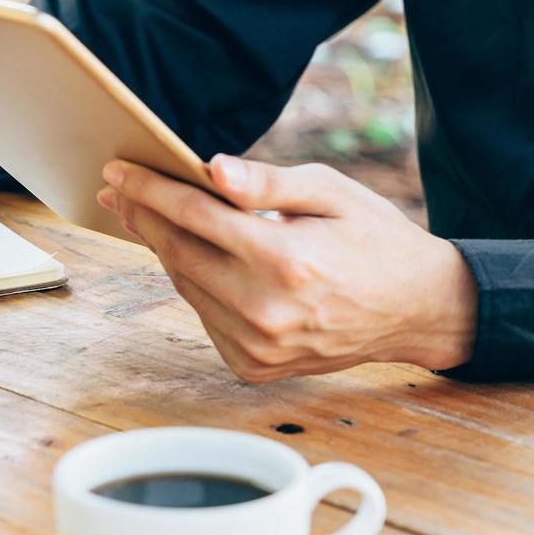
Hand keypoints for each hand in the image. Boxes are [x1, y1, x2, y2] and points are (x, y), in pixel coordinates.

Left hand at [97, 155, 476, 381]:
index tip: (119, 169)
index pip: (194, 216)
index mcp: (286, 261)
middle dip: (143, 215)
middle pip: (178, 252)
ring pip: (186, 285)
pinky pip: (204, 315)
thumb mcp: (330, 192)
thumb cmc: (373, 238)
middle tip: (117, 187)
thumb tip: (210, 167)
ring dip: (162, 248)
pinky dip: (194, 282)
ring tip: (143, 213)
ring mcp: (259, 346)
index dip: (151, 189)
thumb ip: (267, 181)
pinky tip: (190, 254)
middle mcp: (266, 311)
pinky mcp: (254, 367)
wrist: (416, 309)